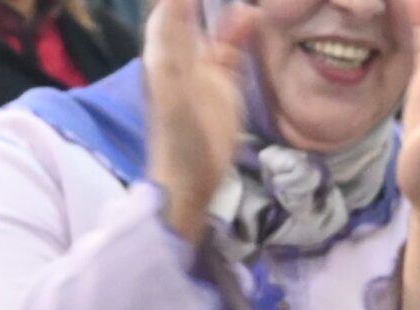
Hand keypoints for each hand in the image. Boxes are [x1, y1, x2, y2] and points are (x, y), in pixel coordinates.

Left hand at [144, 0, 253, 244]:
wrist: (191, 182)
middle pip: (191, 15)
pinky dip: (243, 34)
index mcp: (162, 58)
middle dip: (204, 0)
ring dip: (229, 11)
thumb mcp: (174, 92)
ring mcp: (202, 72)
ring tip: (249, 0)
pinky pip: (232, 50)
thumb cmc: (179, 140)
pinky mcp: (222, 86)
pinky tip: (257, 19)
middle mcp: (180, 60)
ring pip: (215, 30)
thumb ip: (175, 48)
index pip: (168, 12)